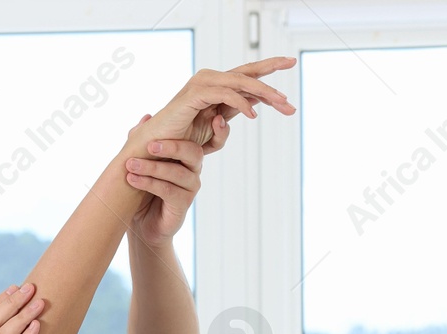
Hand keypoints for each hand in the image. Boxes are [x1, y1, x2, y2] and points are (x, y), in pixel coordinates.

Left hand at [125, 119, 218, 247]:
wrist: (140, 224)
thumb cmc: (142, 190)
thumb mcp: (140, 161)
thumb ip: (142, 140)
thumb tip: (146, 118)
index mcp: (185, 156)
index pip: (195, 138)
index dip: (199, 130)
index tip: (186, 118)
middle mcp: (192, 170)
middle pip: (193, 152)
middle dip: (171, 146)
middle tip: (149, 145)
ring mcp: (189, 188)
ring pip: (177, 172)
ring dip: (152, 167)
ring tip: (130, 165)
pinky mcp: (182, 204)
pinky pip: (168, 190)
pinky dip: (149, 183)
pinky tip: (133, 179)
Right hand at [131, 57, 296, 152]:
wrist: (155, 151)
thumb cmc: (180, 145)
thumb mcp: (212, 136)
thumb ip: (228, 125)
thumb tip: (247, 112)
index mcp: (216, 90)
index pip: (248, 77)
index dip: (269, 74)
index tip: (290, 70)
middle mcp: (210, 82)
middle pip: (247, 73)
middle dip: (271, 72)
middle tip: (292, 72)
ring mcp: (202, 85)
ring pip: (240, 81)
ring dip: (263, 92)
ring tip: (280, 103)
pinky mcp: (194, 94)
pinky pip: (224, 94)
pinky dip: (240, 102)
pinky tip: (252, 114)